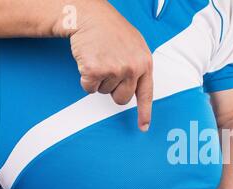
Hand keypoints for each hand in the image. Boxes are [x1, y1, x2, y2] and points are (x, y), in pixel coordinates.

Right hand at [64, 0, 152, 130]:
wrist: (91, 16)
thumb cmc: (112, 30)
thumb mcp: (136, 47)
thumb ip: (139, 67)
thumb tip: (137, 89)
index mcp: (145, 63)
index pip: (146, 94)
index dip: (144, 113)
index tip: (143, 128)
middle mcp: (133, 68)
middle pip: (121, 99)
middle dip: (113, 90)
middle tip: (109, 69)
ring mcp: (115, 70)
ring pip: (104, 92)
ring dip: (99, 80)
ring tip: (100, 58)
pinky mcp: (96, 70)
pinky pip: (89, 88)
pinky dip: (86, 78)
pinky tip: (89, 61)